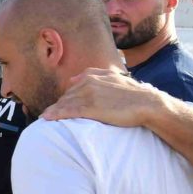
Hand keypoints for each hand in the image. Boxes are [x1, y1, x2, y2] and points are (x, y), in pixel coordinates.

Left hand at [42, 67, 163, 125]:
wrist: (147, 103)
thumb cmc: (135, 94)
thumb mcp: (116, 78)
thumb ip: (97, 75)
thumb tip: (77, 78)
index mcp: (94, 76)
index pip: (73, 87)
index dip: (66, 97)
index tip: (60, 104)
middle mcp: (88, 83)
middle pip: (67, 96)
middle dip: (58, 105)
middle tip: (49, 114)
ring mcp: (88, 95)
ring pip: (65, 103)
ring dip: (53, 111)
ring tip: (45, 117)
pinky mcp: (90, 108)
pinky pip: (68, 111)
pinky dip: (56, 114)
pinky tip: (47, 118)